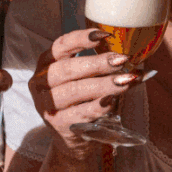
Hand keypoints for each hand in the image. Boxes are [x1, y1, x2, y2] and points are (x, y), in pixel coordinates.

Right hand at [29, 28, 139, 157]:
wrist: (72, 136)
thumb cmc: (81, 98)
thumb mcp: (85, 77)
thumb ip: (103, 65)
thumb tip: (130, 56)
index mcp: (46, 62)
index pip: (61, 45)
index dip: (81, 38)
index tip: (105, 35)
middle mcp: (40, 81)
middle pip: (67, 69)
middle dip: (96, 63)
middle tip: (121, 60)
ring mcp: (46, 104)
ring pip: (73, 91)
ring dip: (101, 85)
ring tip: (124, 81)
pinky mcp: (57, 125)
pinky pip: (79, 113)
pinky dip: (97, 107)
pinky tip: (112, 101)